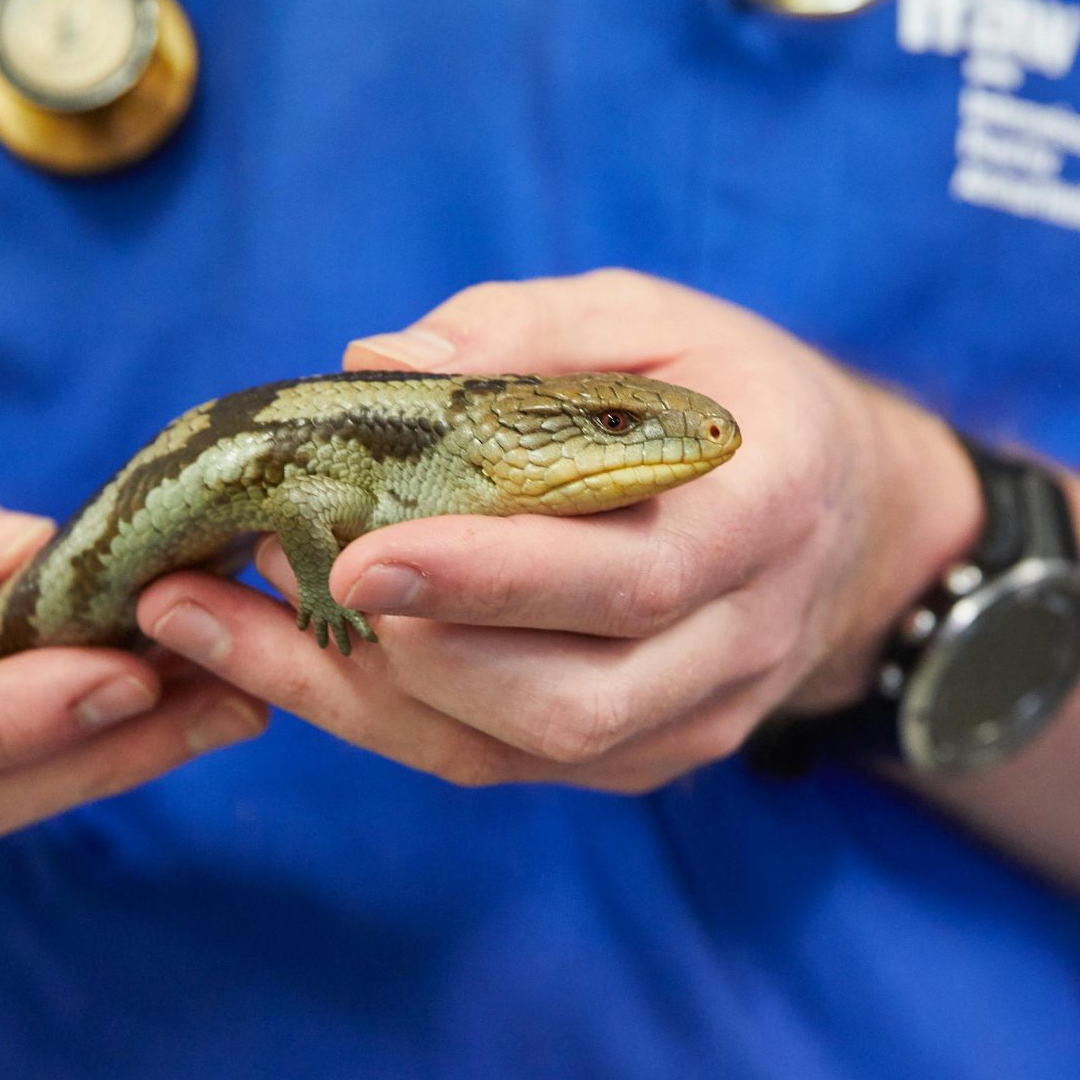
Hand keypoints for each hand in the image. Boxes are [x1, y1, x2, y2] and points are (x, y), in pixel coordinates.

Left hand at [136, 269, 979, 793]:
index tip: (363, 554)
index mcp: (765, 510)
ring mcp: (695, 717)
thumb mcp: (653, 318)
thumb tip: (379, 359)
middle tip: (281, 571)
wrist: (842, 514)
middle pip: (576, 700)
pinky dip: (380, 715)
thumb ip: (525, 331)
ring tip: (237, 611)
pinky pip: (496, 761)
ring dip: (366, 694)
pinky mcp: (641, 758)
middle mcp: (744, 638)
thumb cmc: (725, 393)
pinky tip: (278, 651)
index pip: (635, 579)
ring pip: (523, 750)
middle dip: (413, 654)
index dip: (497, 579)